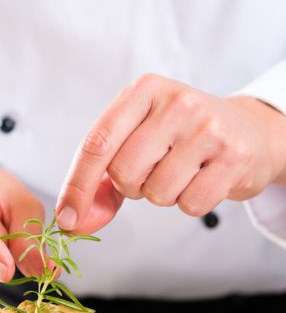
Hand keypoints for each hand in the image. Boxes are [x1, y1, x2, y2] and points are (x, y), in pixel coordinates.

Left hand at [56, 74, 285, 233]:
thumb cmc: (181, 138)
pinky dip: (191, 203)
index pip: (97, 143)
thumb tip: (72, 221)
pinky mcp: (234, 155)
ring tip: (183, 171)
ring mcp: (208, 127)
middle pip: (123, 172)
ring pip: (156, 192)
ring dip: (163, 194)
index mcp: (143, 90)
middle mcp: (176, 102)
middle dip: (131, 186)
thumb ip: (100, 182)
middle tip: (155, 170)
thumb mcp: (137, 141)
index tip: (65, 217)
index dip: (77, 185)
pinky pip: (191, 204)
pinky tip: (204, 179)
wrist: (248, 131)